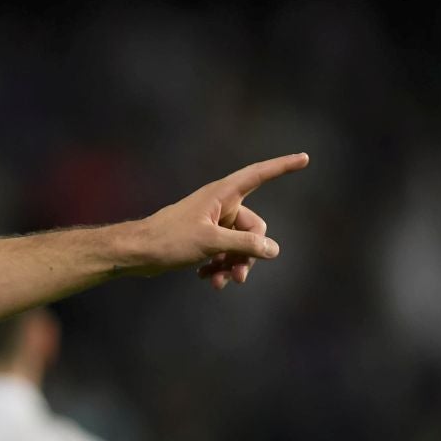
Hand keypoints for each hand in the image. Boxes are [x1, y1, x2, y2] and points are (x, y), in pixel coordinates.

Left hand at [130, 153, 307, 287]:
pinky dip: (220, 267)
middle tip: (240, 276)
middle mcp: (219, 205)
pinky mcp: (202, 240)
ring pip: (238, 245)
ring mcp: (211, 223)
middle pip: (253, 228)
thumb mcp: (211, 243)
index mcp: (222, 194)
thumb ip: (245, 246)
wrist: (135, 253)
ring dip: (234, 265)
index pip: (259, 175)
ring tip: (223, 282)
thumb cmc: (168, 240)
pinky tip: (209, 280)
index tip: (305, 158)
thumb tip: (273, 250)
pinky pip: (223, 253)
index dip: (282, 167)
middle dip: (249, 253)